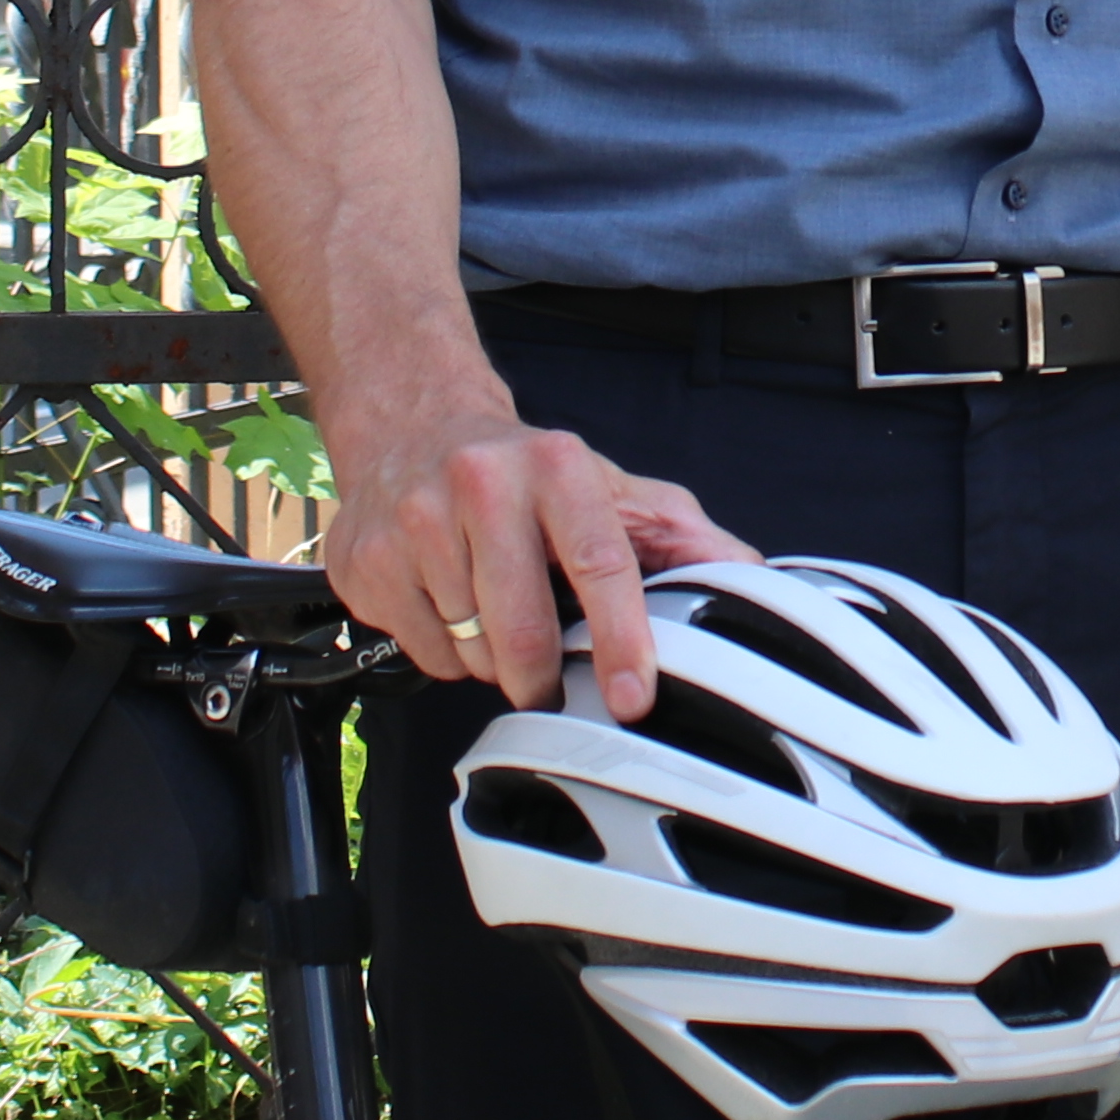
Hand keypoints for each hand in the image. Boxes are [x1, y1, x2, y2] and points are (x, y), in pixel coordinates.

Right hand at [319, 387, 748, 713]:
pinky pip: (423, 654)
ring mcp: (413, 521)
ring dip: (493, 658)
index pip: (600, 563)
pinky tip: (448, 605)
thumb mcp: (609, 487)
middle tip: (552, 683)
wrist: (410, 422)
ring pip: (472, 650)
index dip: (622, 639)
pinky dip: (446, 653)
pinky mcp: (364, 560)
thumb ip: (682, 536)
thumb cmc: (525, 472)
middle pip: (524, 630)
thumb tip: (755, 579)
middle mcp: (480, 482)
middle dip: (546, 678)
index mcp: (555, 465)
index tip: (633, 697)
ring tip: (493, 610)